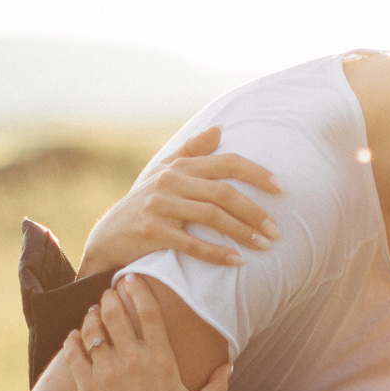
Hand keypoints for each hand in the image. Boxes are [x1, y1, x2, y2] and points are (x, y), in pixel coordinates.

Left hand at [64, 277, 231, 390]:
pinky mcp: (86, 390)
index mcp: (162, 362)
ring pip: (93, 330)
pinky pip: (74, 355)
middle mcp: (133, 362)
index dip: (139, 290)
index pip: (149, 313)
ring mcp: (107, 375)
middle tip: (108, 292)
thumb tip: (229, 366)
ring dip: (91, 316)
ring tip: (92, 312)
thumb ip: (217, 385)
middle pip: (115, 314)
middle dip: (109, 297)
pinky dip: (72, 341)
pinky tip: (75, 336)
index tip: (132, 279)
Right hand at [76, 127, 282, 275]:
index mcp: (180, 167)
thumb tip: (219, 129)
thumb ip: (191, 152)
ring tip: (264, 246)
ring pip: (211, 216)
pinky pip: (190, 243)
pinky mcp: (150, 230)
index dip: (257, 174)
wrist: (107, 238)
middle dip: (255, 211)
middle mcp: (169, 181)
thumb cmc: (144, 205)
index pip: (226, 163)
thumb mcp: (164, 173)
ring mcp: (159, 205)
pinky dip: (216, 253)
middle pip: (223, 193)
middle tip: (277, 231)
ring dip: (242, 232)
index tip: (282, 189)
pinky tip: (236, 261)